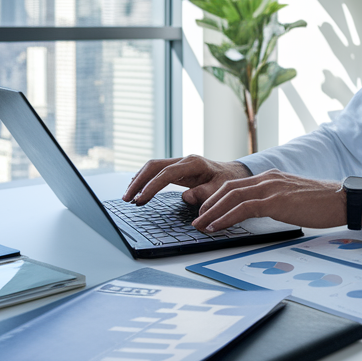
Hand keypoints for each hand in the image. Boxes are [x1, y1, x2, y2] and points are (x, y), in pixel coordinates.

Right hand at [123, 155, 250, 204]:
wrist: (234, 174)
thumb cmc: (229, 182)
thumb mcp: (221, 190)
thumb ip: (205, 194)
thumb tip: (185, 197)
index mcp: (194, 164)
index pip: (166, 174)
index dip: (152, 187)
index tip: (140, 200)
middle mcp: (184, 160)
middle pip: (154, 166)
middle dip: (138, 182)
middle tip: (127, 198)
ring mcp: (179, 163)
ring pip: (152, 167)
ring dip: (139, 180)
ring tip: (128, 196)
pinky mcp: (177, 169)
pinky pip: (157, 172)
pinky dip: (145, 179)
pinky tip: (137, 189)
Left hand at [191, 170, 347, 231]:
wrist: (343, 200)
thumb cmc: (322, 203)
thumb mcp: (293, 199)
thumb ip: (276, 201)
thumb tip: (262, 213)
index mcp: (271, 178)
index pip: (236, 185)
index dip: (218, 198)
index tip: (206, 211)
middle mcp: (268, 178)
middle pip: (228, 188)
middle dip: (209, 205)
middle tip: (197, 219)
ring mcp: (272, 188)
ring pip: (232, 196)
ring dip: (212, 212)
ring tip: (201, 226)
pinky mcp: (276, 200)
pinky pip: (244, 208)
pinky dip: (226, 217)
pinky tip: (217, 227)